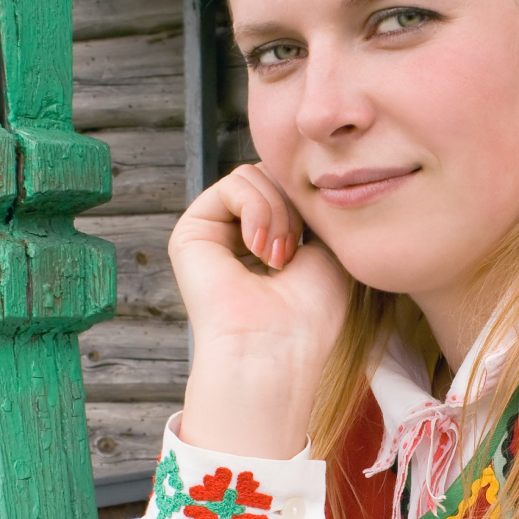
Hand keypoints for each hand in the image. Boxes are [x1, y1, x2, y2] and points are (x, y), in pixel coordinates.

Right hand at [169, 164, 349, 457]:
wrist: (277, 348)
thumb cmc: (310, 313)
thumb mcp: (327, 246)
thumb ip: (310, 206)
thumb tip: (304, 170)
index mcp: (267, 240)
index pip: (289, 187)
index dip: (310, 201)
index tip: (317, 242)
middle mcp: (237, 233)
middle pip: (271, 174)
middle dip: (294, 204)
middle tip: (295, 251)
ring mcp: (214, 232)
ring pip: (255, 175)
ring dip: (278, 211)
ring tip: (279, 256)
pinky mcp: (192, 231)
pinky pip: (235, 183)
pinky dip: (258, 208)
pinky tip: (260, 249)